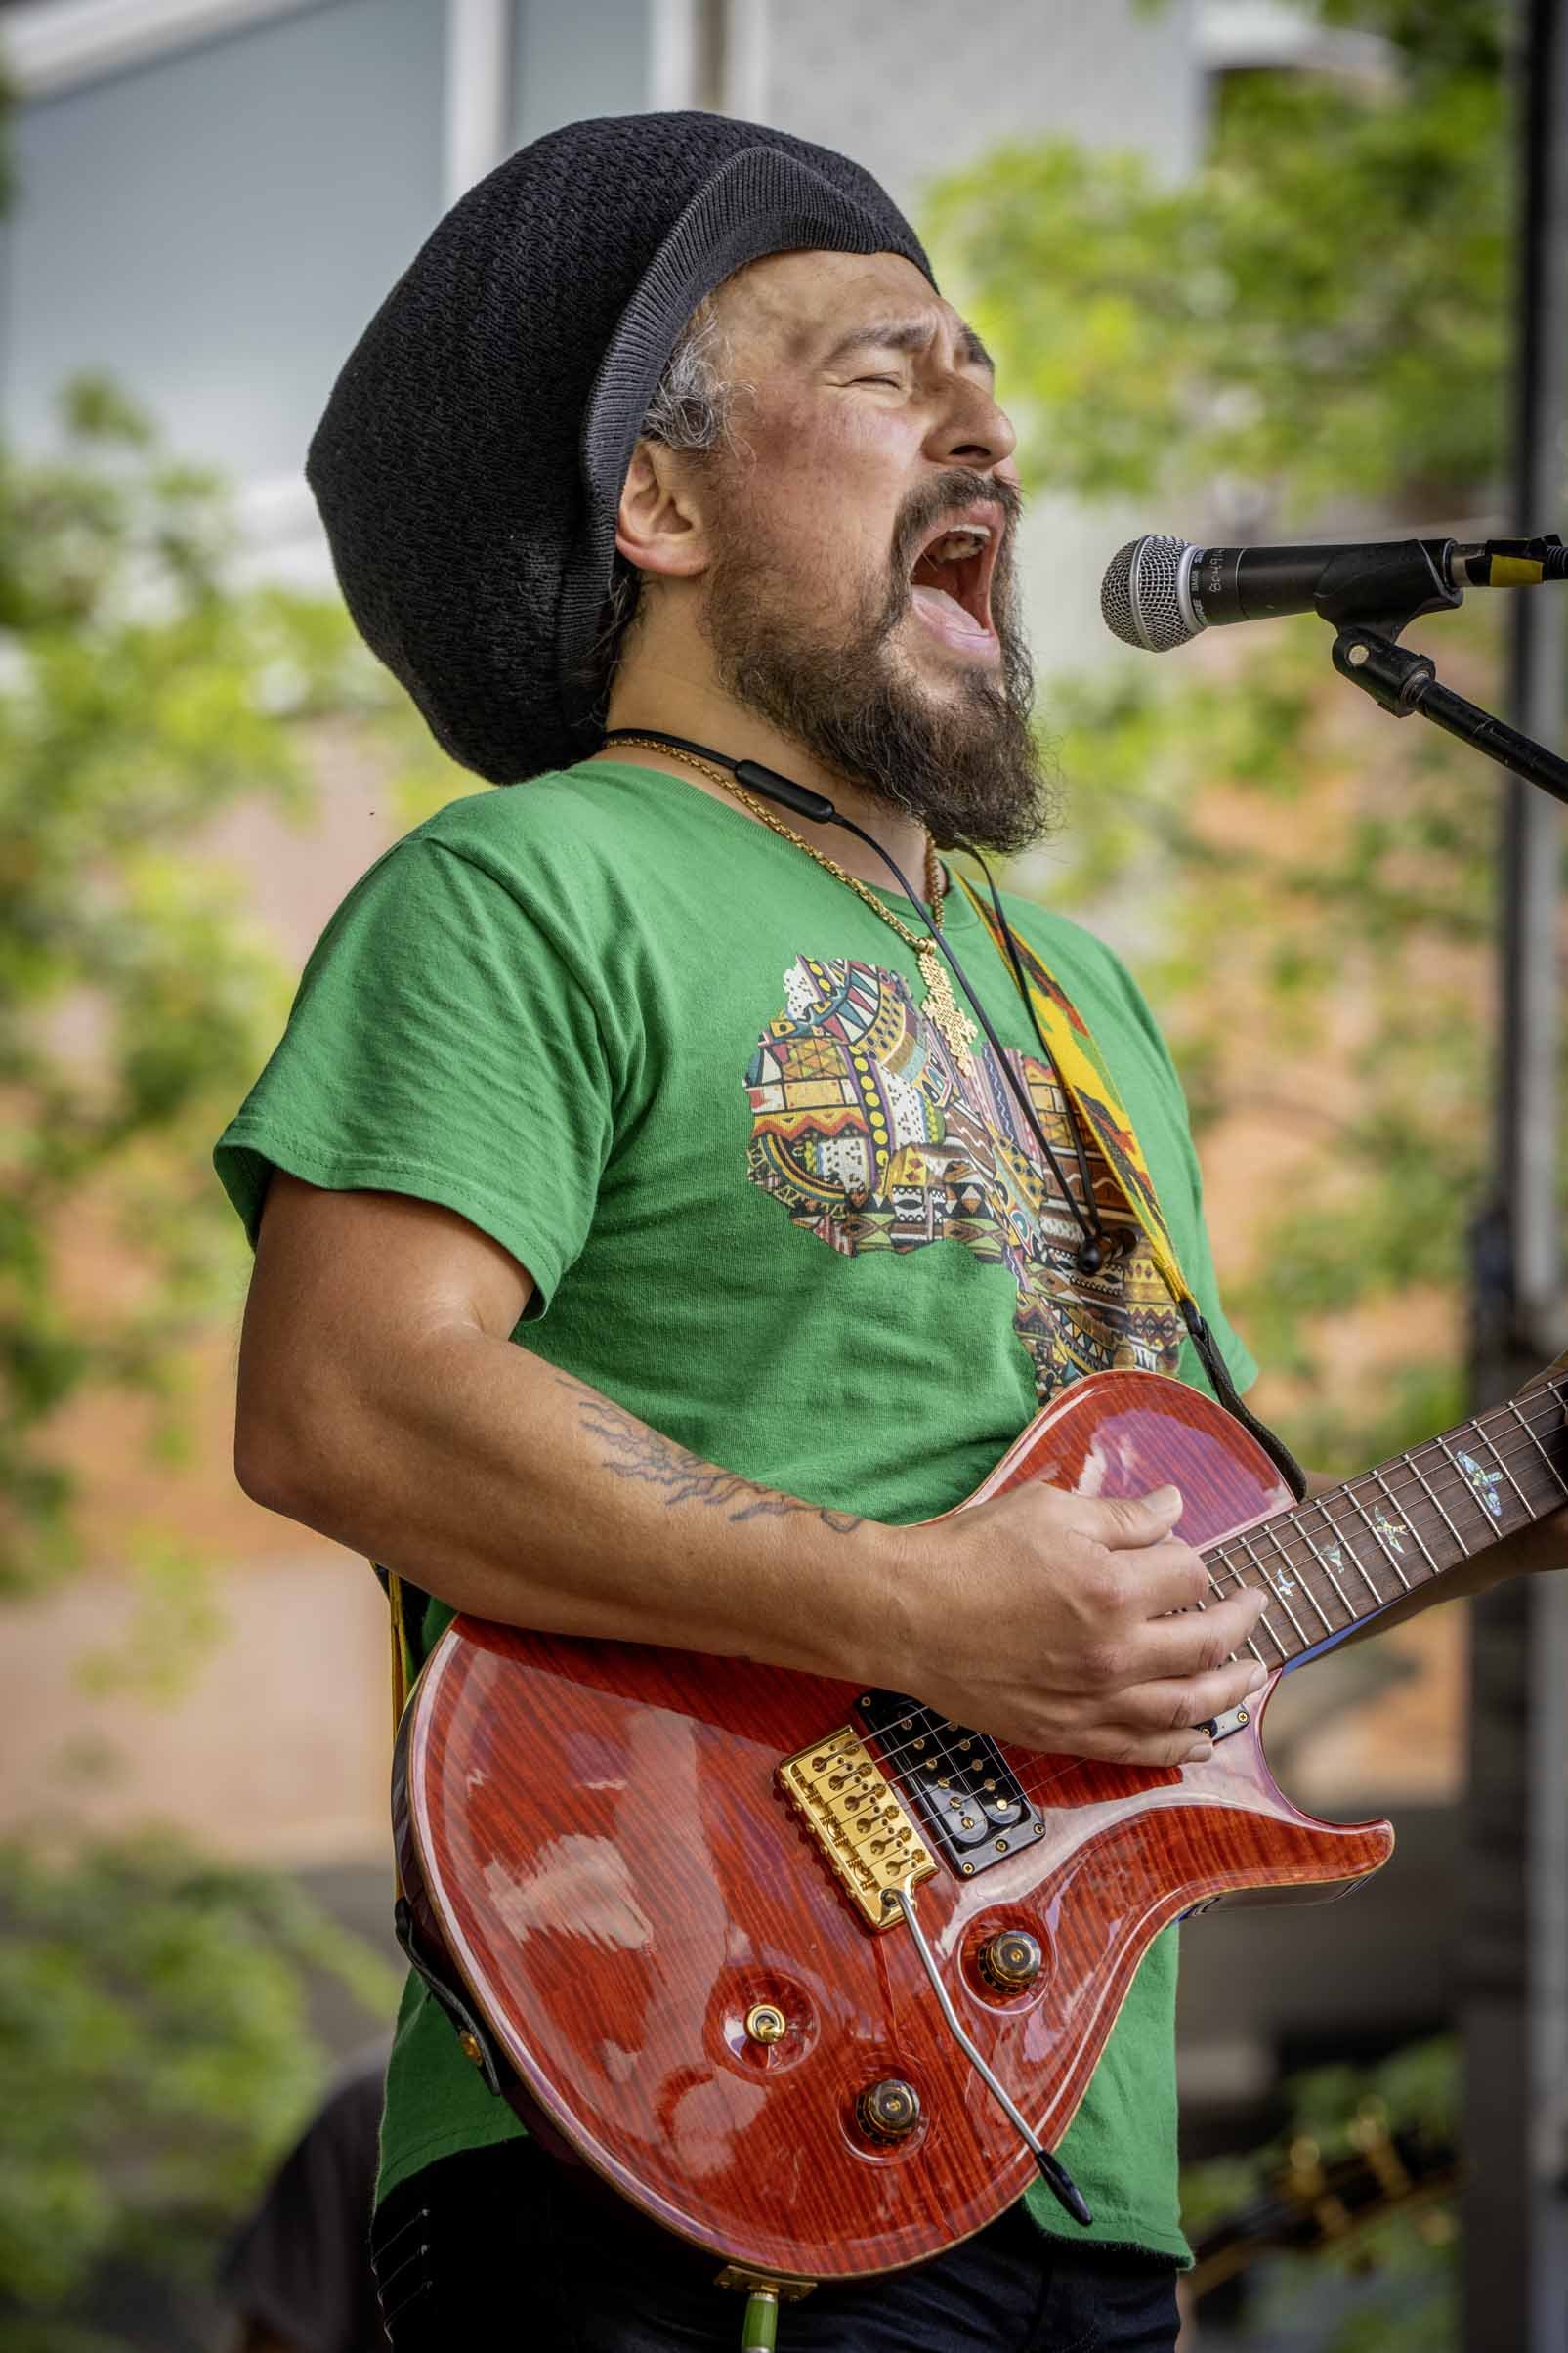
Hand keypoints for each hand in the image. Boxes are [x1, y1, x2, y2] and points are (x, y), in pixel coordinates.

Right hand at [890, 1482, 1270, 1765]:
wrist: (906, 1615)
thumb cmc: (971, 1553)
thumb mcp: (1048, 1510)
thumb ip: (1121, 1515)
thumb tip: (1174, 1506)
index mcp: (1113, 1588)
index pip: (1189, 1574)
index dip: (1192, 1560)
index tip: (1182, 1555)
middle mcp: (1115, 1652)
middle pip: (1206, 1643)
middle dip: (1240, 1622)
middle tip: (1256, 1607)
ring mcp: (1094, 1701)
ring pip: (1188, 1705)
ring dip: (1231, 1690)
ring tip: (1254, 1675)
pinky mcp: (1068, 1734)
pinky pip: (1141, 1749)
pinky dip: (1180, 1746)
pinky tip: (1201, 1739)